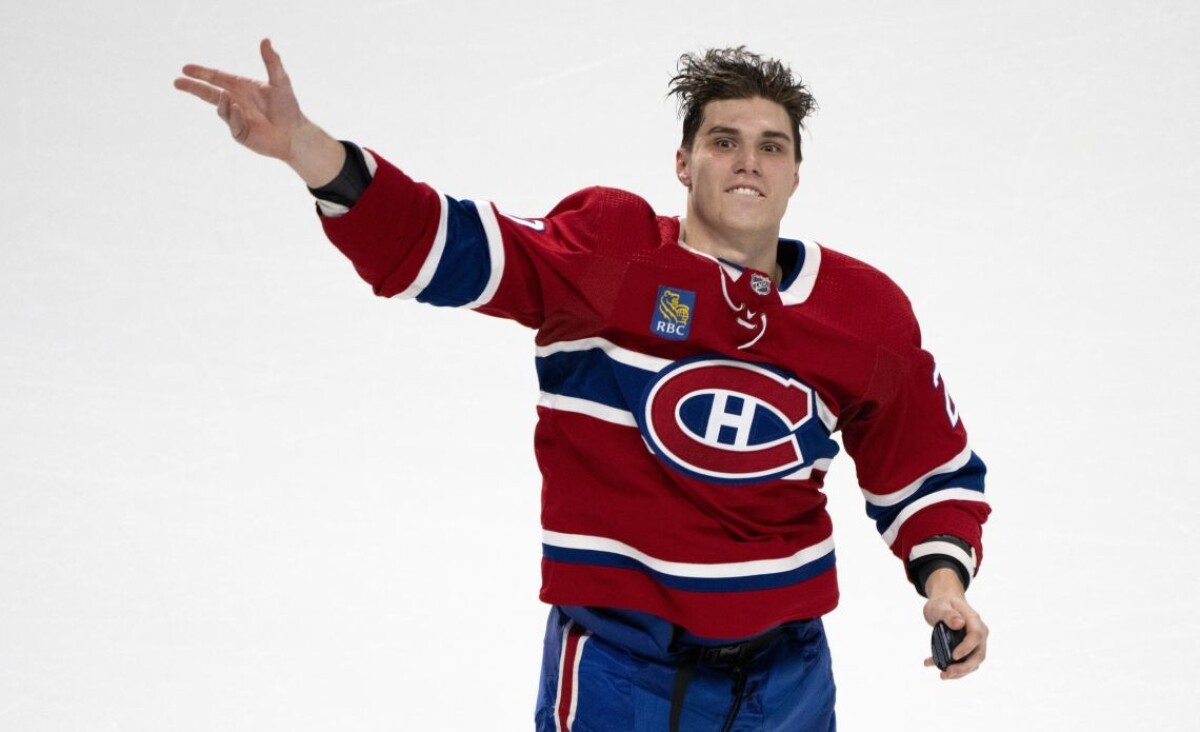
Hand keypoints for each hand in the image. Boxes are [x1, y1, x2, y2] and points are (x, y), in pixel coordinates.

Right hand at [174, 39, 343, 185]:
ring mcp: (236, 118)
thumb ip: (272, 61)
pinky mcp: (239, 133)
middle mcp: (236, 101)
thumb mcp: (280, 81)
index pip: (217, 78)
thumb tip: (265, 40)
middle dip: (193, 87)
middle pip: (209, 93)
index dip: (202, 72)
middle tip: (177, 82)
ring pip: (220, 108)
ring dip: (222, 103)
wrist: (294, 134)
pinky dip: (234, 116)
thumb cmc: (289, 108)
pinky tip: (240, 111)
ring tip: (229, 99)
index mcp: (242, 87)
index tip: (186, 68)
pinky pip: (232, 123)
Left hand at [921, 568, 987, 679]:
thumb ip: (948, 614)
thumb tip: (960, 623)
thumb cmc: (942, 603)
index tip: (954, 656)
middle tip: (946, 673)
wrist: (944, 603)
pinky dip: (950, 667)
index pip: (976, 636)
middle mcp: (979, 633)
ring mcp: (974, 643)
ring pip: (972, 662)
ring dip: (959, 672)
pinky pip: (963, 662)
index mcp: (974, 620)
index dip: (967, 648)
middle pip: (978, 654)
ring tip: (942, 675)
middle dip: (964, 667)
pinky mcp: (967, 649)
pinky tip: (930, 664)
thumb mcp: (941, 605)